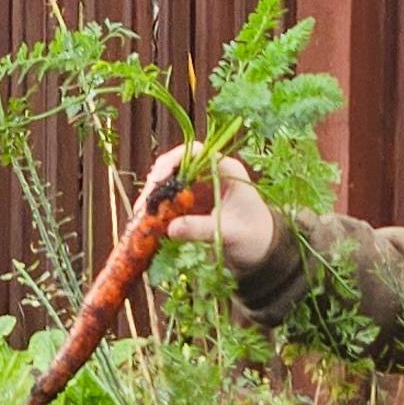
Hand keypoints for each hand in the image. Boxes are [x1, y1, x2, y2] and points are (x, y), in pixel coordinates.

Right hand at [149, 147, 279, 273]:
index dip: (174, 160)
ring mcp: (201, 188)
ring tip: (140, 215)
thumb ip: (201, 229)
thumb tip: (171, 228)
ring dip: (154, 197)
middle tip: (143, 205)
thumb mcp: (229, 233)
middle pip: (177, 166)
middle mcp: (211, 174)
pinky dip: (158, 209)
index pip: (196, 152)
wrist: (263, 252)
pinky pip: (171, 200)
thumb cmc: (255, 237)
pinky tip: (147, 221)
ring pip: (170, 183)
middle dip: (157, 183)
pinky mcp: (193, 203)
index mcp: (227, 170)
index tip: (158, 178)